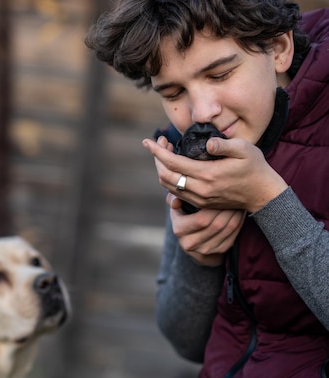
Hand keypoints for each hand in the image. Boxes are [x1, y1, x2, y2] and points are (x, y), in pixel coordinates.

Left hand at [142, 136, 287, 212]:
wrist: (263, 195)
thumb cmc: (255, 168)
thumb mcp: (245, 150)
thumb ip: (225, 145)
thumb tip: (208, 144)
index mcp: (208, 175)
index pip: (173, 163)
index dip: (157, 151)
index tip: (147, 141)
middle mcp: (200, 189)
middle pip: (165, 175)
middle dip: (157, 158)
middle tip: (159, 144)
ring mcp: (199, 198)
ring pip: (168, 185)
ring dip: (162, 169)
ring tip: (165, 153)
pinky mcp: (201, 203)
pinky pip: (176, 192)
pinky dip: (169, 178)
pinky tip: (173, 166)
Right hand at [167, 193, 244, 265]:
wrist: (193, 237)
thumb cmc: (185, 214)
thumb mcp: (177, 206)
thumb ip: (174, 199)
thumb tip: (176, 202)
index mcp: (179, 230)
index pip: (201, 220)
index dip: (214, 207)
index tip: (222, 195)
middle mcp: (191, 243)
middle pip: (216, 225)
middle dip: (227, 209)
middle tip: (235, 197)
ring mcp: (205, 249)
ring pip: (227, 230)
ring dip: (235, 215)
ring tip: (238, 203)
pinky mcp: (218, 251)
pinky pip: (233, 235)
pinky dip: (238, 223)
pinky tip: (239, 213)